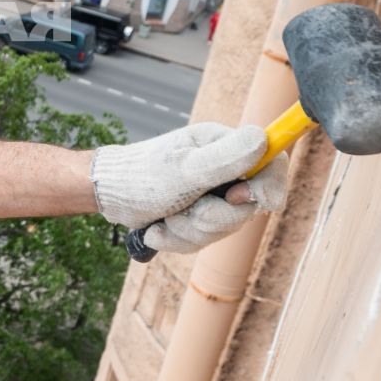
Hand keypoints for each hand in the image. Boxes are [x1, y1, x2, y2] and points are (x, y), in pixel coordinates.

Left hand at [134, 154, 287, 254]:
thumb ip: (225, 159)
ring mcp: (212, 194)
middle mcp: (224, 169)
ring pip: (223, 228)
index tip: (243, 199)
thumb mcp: (184, 168)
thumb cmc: (141, 175)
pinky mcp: (199, 216)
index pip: (272, 163)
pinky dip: (178, 240)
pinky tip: (157, 228)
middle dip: (210, 218)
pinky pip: (203, 240)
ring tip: (164, 218)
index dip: (269, 186)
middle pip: (247, 207)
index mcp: (225, 146)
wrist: (107, 196)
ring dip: (188, 231)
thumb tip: (263, 140)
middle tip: (182, 210)